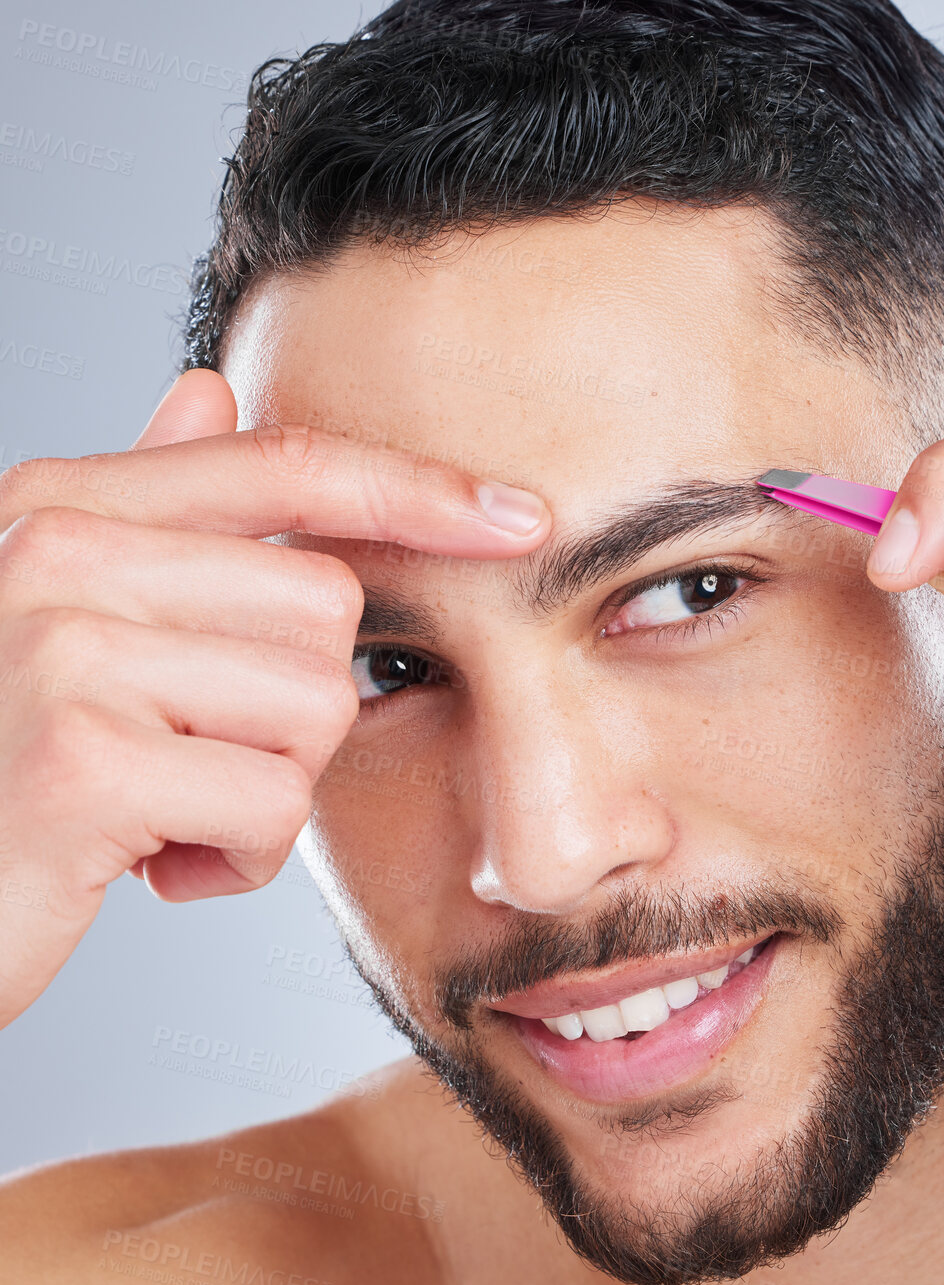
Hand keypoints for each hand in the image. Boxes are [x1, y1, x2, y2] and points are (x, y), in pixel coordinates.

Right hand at [0, 369, 549, 1027]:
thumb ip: (147, 511)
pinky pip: (272, 804)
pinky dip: (239, 856)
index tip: (523, 515)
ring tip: (165, 810)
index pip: (286, 468)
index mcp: (63, 509)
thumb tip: (208, 391)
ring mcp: (63, 652)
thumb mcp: (66, 622)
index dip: (418, 489)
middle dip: (295, 711)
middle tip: (195, 758)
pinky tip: (154, 863)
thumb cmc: (11, 764)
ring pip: (313, 710)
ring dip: (265, 791)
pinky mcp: (83, 762)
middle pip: (327, 610)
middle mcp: (57, 556)